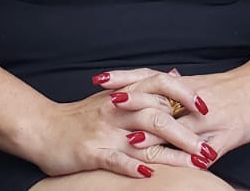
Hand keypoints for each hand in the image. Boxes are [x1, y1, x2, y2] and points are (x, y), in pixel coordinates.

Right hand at [26, 74, 215, 178]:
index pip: (160, 85)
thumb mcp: (113, 97)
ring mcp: (105, 130)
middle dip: (187, 132)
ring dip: (172, 152)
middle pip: (158, 114)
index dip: (185, 94)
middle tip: (208, 147)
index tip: (207, 107)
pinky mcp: (92, 151)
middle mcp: (117, 109)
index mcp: (124, 95)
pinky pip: (116, 158)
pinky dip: (133, 166)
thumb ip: (145, 87)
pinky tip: (150, 174)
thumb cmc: (80, 117)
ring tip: (194, 162)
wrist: (42, 128)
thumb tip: (174, 74)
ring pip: (144, 136)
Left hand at [95, 66, 249, 165]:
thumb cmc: (233, 86)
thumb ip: (175, 90)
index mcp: (185, 86)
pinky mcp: (229, 134)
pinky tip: (186, 167)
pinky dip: (196, 157)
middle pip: (160, 100)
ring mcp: (211, 118)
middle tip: (108, 105)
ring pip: (181, 127)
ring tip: (136, 141)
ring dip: (159, 135)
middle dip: (134, 104)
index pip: (149, 79)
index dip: (125, 80)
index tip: (99, 80)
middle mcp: (194, 100)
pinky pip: (210, 148)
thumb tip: (150, 91)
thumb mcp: (201, 85)